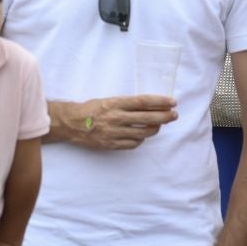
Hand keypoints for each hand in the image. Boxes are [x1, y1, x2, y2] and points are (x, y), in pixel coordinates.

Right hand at [61, 96, 179, 150]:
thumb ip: (127, 104)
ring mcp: (113, 133)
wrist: (72, 123)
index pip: (143, 101)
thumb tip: (150, 106)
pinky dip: (140, 140)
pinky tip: (142, 136)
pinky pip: (132, 144)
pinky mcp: (111, 144)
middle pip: (147, 118)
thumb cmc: (92, 109)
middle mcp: (116, 118)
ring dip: (154, 129)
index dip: (159, 102)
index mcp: (115, 103)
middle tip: (174, 115)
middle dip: (164, 117)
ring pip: (142, 133)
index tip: (172, 102)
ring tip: (159, 125)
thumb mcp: (109, 100)